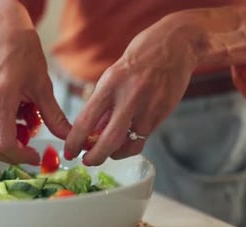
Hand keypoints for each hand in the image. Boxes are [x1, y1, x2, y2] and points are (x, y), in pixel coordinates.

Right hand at [0, 22, 69, 164]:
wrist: (2, 24)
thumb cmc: (22, 48)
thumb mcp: (43, 84)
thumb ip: (54, 115)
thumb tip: (68, 138)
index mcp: (0, 97)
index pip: (2, 143)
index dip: (20, 156)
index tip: (36, 156)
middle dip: (11, 154)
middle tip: (31, 149)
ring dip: (10, 137)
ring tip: (29, 120)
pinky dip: (6, 124)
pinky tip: (21, 109)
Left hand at [64, 14, 198, 165]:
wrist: (175, 45)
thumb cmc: (139, 58)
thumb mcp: (113, 75)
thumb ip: (104, 104)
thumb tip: (92, 132)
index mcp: (110, 84)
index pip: (86, 120)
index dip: (75, 141)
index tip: (70, 152)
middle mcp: (129, 97)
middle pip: (108, 140)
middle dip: (94, 157)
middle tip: (87, 162)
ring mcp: (148, 107)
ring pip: (129, 144)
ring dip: (115, 154)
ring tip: (108, 152)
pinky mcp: (162, 113)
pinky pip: (143, 137)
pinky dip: (131, 144)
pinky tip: (126, 142)